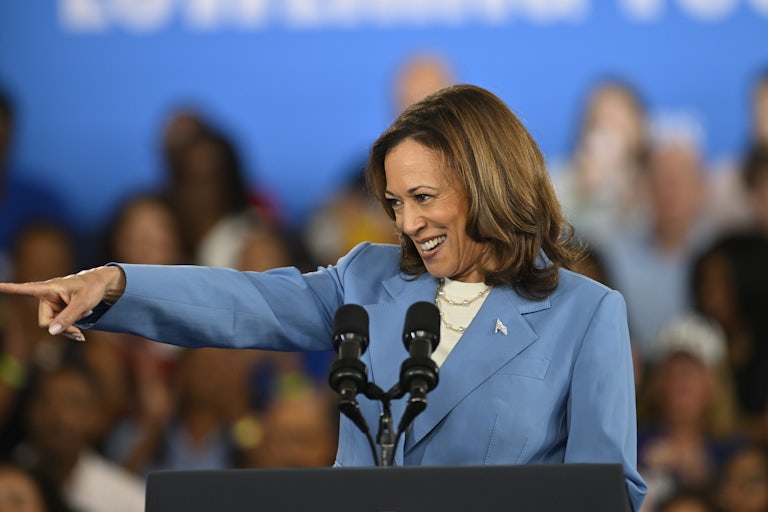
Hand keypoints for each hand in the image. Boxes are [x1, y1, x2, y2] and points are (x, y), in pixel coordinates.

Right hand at [0, 266, 125, 340]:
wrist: (101, 285)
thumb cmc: (92, 288)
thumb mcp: (83, 303)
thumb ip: (68, 317)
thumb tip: (51, 332)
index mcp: (49, 288)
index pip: (26, 289)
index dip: (10, 289)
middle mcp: (47, 297)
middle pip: (45, 321)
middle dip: (61, 328)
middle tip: (79, 333)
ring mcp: (52, 305)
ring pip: (53, 326)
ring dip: (68, 329)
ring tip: (83, 326)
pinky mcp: (58, 311)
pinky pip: (59, 326)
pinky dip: (70, 328)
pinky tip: (81, 330)